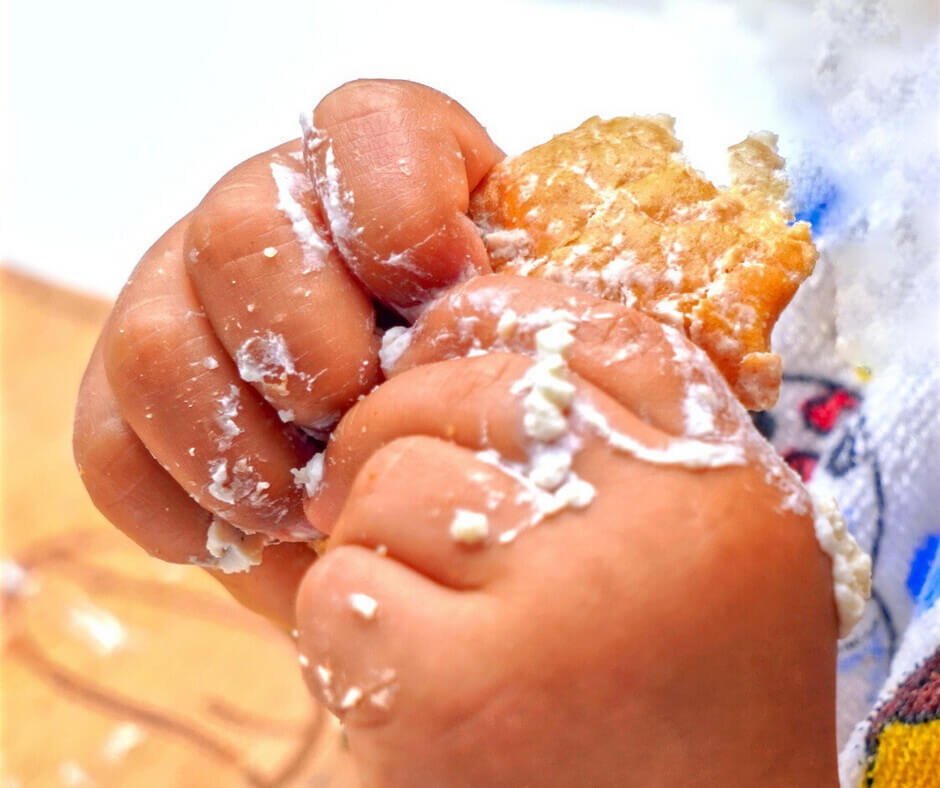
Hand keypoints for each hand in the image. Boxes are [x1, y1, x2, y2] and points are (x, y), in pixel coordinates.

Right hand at [73, 80, 502, 627]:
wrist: (417, 467)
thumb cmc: (490, 392)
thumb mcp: (535, 338)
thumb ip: (523, 308)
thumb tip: (476, 308)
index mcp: (385, 172)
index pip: (368, 130)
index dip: (402, 215)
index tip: (448, 298)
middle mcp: (270, 216)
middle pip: (242, 232)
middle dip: (311, 351)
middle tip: (362, 429)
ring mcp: (185, 299)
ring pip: (157, 346)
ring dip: (243, 451)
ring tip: (315, 510)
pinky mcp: (131, 399)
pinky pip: (110, 449)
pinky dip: (184, 511)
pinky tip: (260, 538)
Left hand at [295, 274, 838, 786]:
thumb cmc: (676, 706)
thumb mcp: (698, 554)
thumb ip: (613, 451)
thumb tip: (458, 350)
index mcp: (721, 479)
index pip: (589, 329)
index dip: (488, 323)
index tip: (434, 360)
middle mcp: (653, 526)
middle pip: (473, 388)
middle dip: (402, 429)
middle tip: (387, 497)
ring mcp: (554, 606)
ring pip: (391, 480)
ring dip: (377, 541)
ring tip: (426, 614)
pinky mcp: (455, 695)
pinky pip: (338, 586)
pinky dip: (344, 624)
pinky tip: (400, 679)